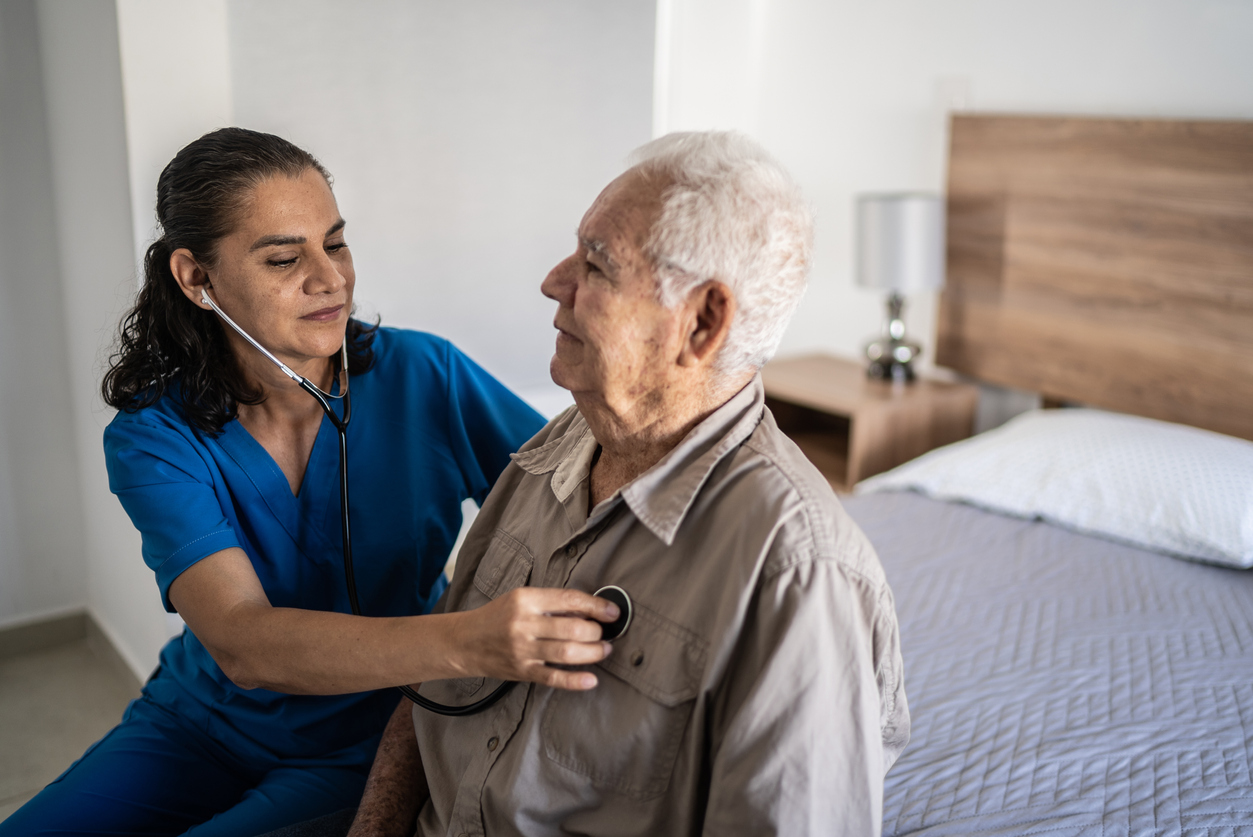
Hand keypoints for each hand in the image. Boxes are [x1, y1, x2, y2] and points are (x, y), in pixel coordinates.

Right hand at [451, 587, 618, 689]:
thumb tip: (588, 609)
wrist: (464, 641)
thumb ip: (550, 603)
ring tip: (603, 650)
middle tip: (605, 634)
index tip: (613, 612)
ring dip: (592, 652)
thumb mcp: (520, 599)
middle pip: (573, 628)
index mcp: (526, 599)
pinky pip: (552, 677)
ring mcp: (522, 649)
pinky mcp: (521, 671)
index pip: (569, 599)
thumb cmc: (496, 617)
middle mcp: (524, 623)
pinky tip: (590, 680)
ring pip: (567, 652)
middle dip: (596, 632)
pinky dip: (574, 680)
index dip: (596, 606)